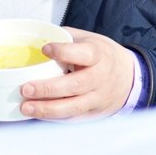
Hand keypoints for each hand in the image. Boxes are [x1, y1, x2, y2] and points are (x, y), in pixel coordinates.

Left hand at [18, 27, 134, 119]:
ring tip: (26, 107)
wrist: (129, 76)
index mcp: (98, 54)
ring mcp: (97, 97)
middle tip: (26, 89)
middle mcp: (99, 77)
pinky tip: (38, 115)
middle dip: (48, 88)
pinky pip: (74, 118)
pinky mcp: (94, 112)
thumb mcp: (88, 39)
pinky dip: (55, 118)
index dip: (64, 52)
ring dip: (47, 109)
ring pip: (73, 106)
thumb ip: (64, 37)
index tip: (45, 49)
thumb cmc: (101, 54)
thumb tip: (35, 36)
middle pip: (75, 85)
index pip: (83, 53)